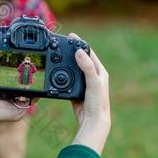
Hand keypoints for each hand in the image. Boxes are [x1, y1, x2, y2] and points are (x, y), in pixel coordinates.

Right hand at [69, 33, 110, 154]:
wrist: (93, 121)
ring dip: (66, 62)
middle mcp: (93, 76)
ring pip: (73, 69)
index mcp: (100, 71)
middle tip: (62, 43)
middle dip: (72, 50)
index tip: (71, 36)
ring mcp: (85, 83)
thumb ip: (86, 67)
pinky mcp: (77, 91)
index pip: (89, 53)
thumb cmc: (97, 102)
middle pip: (80, 59)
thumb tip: (78, 52)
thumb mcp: (93, 82)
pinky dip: (63, 75)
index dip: (80, 44)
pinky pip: (68, 79)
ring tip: (58, 54)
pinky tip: (57, 72)